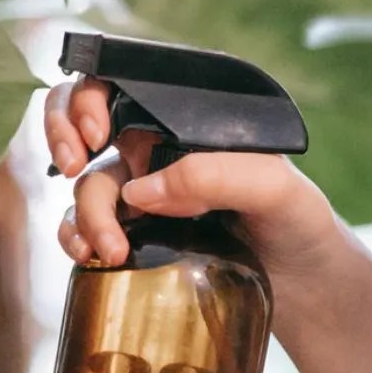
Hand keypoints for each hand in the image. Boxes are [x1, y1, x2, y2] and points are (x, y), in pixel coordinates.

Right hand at [44, 78, 343, 302]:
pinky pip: (80, 228)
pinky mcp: (129, 236)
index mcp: (182, 121)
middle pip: (82, 126)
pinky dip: (73, 238)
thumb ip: (214, 176)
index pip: (116, 85)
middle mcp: (152, 151)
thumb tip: (139, 191)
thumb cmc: (299, 224)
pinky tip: (88, 256)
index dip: (87, 99)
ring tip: (107, 249)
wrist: (308, 288)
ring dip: (81, 213)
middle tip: (76, 168)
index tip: (96, 133)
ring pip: (82, 186)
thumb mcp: (276, 190)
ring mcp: (137, 194)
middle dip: (63, 138)